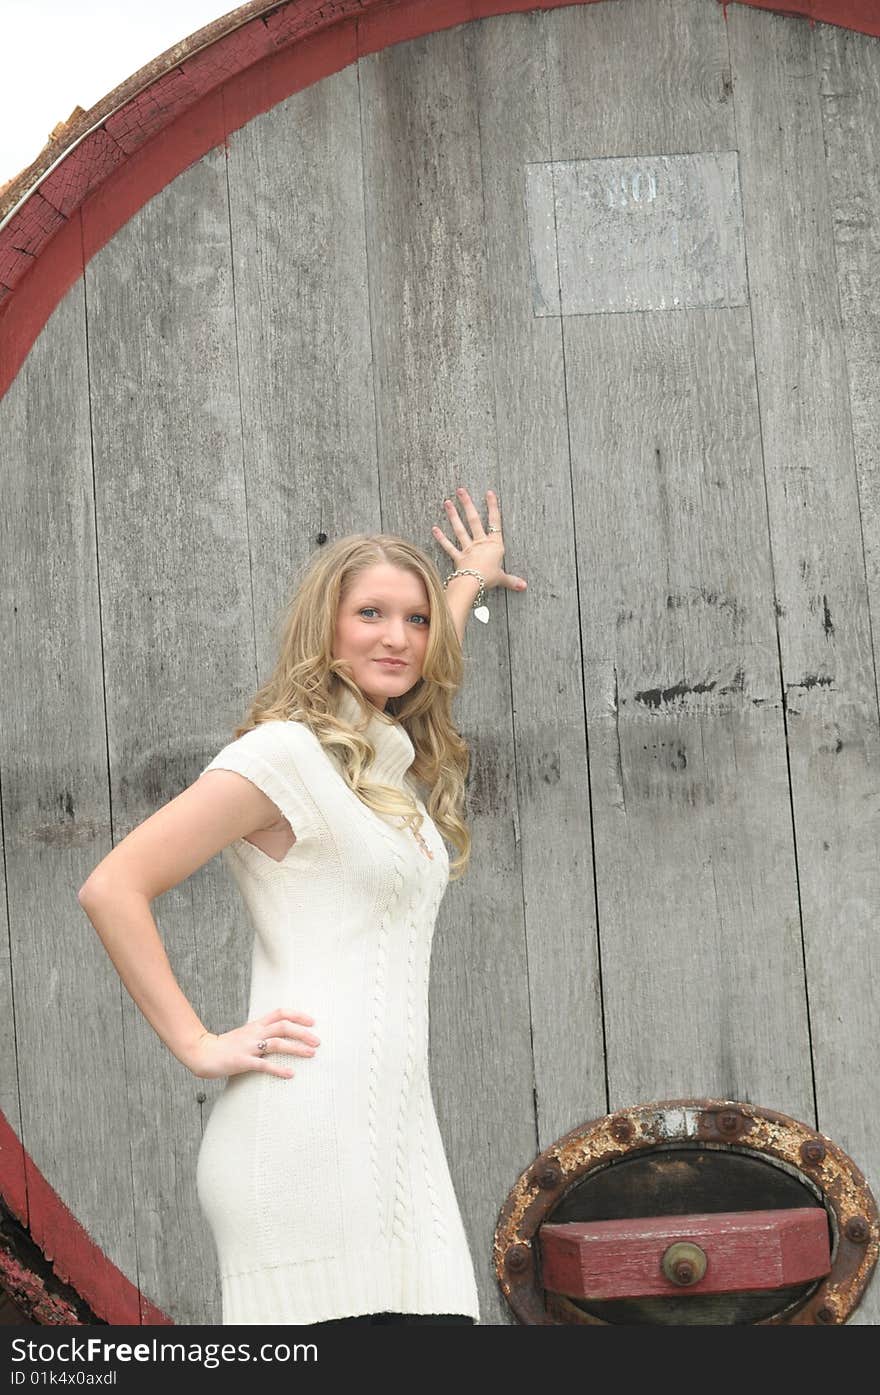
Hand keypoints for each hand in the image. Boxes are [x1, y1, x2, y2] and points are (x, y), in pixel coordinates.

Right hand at [186, 1007, 319, 1079]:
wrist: (202, 1053)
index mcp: (255, 1025)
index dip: (298, 1015)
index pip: (280, 1013)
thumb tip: (278, 1037)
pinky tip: (290, 1074)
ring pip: (277, 1043)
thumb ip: (260, 1033)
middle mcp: (254, 1033)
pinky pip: (263, 1065)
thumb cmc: (225, 1046)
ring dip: (296, 1049)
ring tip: (311, 1054)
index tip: (312, 1022)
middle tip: (317, 1041)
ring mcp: (249, 1047)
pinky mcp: (242, 1062)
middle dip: (303, 1033)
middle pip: (283, 1026)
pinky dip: (278, 1069)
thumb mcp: (245, 1034)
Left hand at [431, 487, 526, 593]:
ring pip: (460, 529)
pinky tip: (435, 529)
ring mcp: (468, 549)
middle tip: (461, 491)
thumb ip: (512, 580)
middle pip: (474, 520)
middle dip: (467, 504)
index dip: (492, 507)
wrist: (475, 583)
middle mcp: (480, 543)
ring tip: (447, 503)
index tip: (489, 493)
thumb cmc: (490, 578)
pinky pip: (449, 547)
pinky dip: (441, 539)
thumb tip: (523, 586)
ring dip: (453, 516)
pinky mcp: (458, 557)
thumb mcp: (503, 578)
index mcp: (494, 545)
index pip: (495, 522)